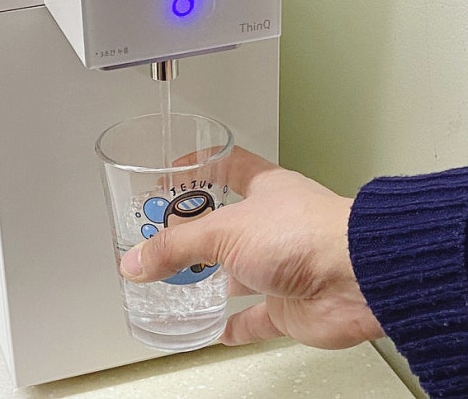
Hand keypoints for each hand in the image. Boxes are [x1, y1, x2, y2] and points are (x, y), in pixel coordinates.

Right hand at [120, 147, 384, 348]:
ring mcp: (283, 265)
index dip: (201, 164)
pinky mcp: (290, 304)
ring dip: (214, 277)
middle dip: (198, 229)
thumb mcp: (225, 231)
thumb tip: (136, 260)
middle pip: (229, 222)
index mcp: (265, 190)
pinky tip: (219, 329)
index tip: (175, 169)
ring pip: (241, 270)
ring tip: (182, 280)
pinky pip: (258, 317)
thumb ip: (175, 248)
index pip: (230, 166)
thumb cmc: (308, 234)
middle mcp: (275, 225)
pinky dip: (238, 324)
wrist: (357, 279)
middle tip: (164, 234)